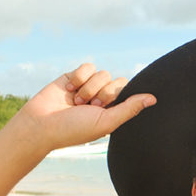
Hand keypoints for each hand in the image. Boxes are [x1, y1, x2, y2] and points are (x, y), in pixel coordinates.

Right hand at [16, 63, 155, 150]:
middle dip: (103, 93)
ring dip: (89, 87)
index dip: (116, 95)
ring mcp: (89, 86)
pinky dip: (80, 77)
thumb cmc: (74, 129)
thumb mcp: (107, 122)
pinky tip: (69, 89)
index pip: (128, 91)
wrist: (41, 124)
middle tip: (89, 106)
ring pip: (102, 73)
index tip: (102, 107)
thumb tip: (154, 98)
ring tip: (76, 102)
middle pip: (116, 80)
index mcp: (113, 110)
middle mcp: (103, 97)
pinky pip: (88, 66)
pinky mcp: (74, 77)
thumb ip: (130, 109)